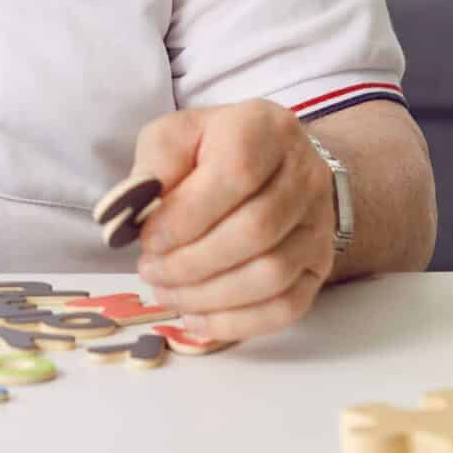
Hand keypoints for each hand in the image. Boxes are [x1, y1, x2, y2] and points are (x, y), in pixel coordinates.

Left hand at [127, 100, 335, 342]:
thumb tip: (133, 209)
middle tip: (150, 271)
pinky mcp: (319, 266)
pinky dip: (238, 322)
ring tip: (166, 293)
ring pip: (272, 275)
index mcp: (265, 130)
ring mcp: (318, 224)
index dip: (187, 216)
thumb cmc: (211, 149)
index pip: (236, 175)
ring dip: (210, 295)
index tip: (147, 240)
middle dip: (192, 262)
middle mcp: (305, 175)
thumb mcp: (174, 136)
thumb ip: (154, 164)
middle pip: (255, 231)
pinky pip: (287, 307)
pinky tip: (197, 319)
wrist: (269, 165)